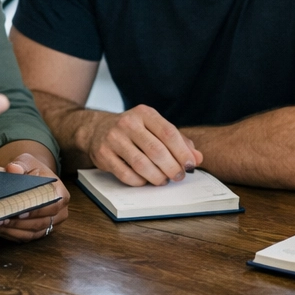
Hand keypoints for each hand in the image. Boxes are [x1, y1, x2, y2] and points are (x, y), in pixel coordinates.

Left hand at [0, 153, 70, 241]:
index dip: (37, 210)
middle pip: (41, 222)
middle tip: (0, 219)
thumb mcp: (27, 161)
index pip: (52, 205)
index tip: (19, 212)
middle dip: (19, 222)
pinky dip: (10, 234)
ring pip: (32, 233)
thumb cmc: (32, 170)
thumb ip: (21, 164)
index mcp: (61, 194)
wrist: (34, 178)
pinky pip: (25, 237)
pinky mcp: (39, 232)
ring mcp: (50, 224)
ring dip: (12, 230)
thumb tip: (13, 169)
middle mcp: (60, 212)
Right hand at [85, 104, 203, 185]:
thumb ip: (178, 141)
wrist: (97, 129)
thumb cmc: (134, 131)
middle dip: (171, 167)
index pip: (168, 132)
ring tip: (163, 180)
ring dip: (157, 177)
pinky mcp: (103, 154)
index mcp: (144, 113)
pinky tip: (145, 180)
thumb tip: (197, 158)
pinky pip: (125, 174)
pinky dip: (139, 181)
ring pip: (141, 164)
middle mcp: (128, 123)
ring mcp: (113, 138)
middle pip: (156, 150)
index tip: (190, 165)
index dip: (182, 151)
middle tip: (179, 176)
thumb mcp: (155, 128)